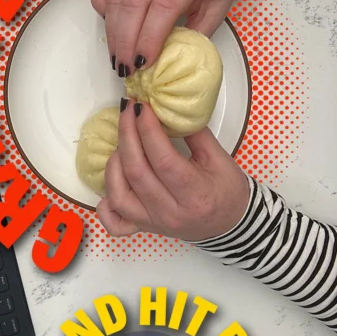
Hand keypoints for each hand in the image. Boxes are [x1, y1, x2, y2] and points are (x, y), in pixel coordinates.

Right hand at [91, 0, 239, 74]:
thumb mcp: (218, 8)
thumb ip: (196, 34)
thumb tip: (171, 62)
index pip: (164, 4)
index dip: (150, 36)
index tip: (144, 62)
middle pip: (134, 2)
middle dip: (126, 41)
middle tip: (126, 67)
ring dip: (113, 31)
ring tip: (117, 57)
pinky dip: (100, 5)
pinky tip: (109, 25)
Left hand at [97, 101, 249, 241]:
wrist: (231, 225)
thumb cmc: (227, 191)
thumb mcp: (219, 159)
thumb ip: (194, 133)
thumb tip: (166, 109)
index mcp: (196, 194)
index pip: (163, 159)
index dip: (147, 130)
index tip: (141, 107)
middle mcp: (171, 212)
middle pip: (137, 172)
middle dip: (127, 135)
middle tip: (127, 111)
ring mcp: (154, 223)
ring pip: (119, 194)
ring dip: (114, 163)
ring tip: (122, 143)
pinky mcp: (144, 228)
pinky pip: (115, 222)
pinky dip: (105, 204)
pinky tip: (111, 184)